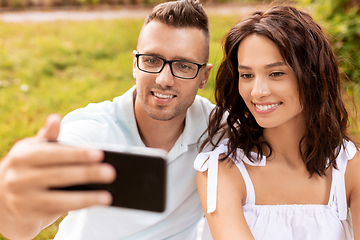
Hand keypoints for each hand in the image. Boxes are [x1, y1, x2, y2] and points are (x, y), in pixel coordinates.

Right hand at [0, 114, 115, 238]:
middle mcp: (19, 178)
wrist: (2, 197)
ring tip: (107, 196)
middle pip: (59, 176)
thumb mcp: (32, 149)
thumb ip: (47, 136)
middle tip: (111, 172)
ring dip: (86, 197)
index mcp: (22, 156)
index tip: (100, 154)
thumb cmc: (27, 166)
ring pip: (59, 198)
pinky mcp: (29, 214)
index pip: (53, 154)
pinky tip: (95, 203)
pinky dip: (78, 207)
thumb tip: (55, 118)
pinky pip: (58, 211)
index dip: (77, 155)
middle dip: (87, 174)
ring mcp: (23, 199)